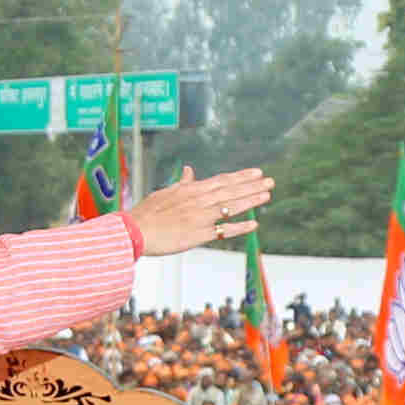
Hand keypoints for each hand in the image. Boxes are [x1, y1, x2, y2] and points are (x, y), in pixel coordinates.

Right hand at [126, 165, 274, 255]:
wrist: (134, 231)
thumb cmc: (146, 213)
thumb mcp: (164, 193)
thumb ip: (182, 183)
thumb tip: (189, 170)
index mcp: (191, 190)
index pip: (221, 180)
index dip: (240, 177)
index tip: (256, 172)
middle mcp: (198, 201)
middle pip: (230, 191)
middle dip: (251, 185)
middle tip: (270, 181)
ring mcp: (200, 217)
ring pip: (230, 206)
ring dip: (250, 200)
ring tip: (267, 195)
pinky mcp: (198, 234)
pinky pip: (223, 230)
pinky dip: (239, 227)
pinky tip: (254, 224)